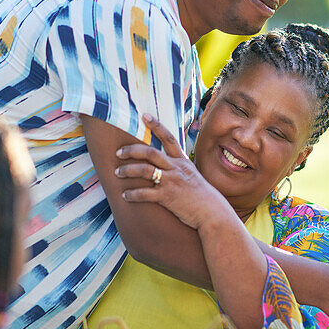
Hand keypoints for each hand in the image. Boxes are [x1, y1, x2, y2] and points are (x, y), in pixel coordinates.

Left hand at [116, 115, 234, 229]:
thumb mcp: (191, 175)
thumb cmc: (200, 195)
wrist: (211, 212)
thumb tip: (164, 162)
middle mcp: (176, 168)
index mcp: (182, 161)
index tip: (144, 116)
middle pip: (150, 152)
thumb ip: (178, 167)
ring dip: (128, 170)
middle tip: (118, 153)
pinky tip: (125, 196)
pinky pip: (145, 193)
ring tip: (117, 173)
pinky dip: (132, 194)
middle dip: (131, 150)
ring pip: (145, 170)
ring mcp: (172, 182)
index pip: (169, 138)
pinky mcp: (167, 197)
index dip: (156, 125)